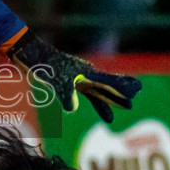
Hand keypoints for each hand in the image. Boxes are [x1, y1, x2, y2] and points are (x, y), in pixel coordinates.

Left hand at [6, 31, 141, 123]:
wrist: (32, 56)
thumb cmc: (46, 65)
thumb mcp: (57, 81)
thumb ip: (67, 95)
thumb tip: (73, 109)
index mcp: (87, 72)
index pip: (110, 80)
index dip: (123, 86)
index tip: (137, 89)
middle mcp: (87, 75)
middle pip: (108, 85)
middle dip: (121, 92)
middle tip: (136, 96)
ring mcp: (79, 79)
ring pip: (100, 91)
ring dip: (110, 100)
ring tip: (124, 109)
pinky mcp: (71, 83)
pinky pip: (89, 95)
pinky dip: (96, 103)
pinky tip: (101, 113)